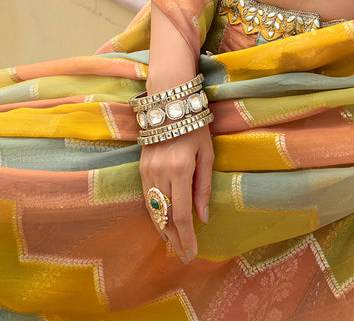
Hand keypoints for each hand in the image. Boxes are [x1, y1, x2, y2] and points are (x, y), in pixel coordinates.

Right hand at [139, 125, 213, 261]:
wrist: (169, 103)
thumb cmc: (195, 126)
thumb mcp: (207, 154)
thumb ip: (204, 187)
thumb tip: (203, 218)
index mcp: (180, 169)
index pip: (181, 214)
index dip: (186, 237)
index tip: (192, 252)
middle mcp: (161, 173)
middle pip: (165, 217)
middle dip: (174, 239)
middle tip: (183, 255)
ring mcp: (147, 171)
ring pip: (153, 210)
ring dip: (163, 230)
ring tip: (174, 244)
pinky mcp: (141, 168)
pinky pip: (147, 198)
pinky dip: (155, 214)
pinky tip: (162, 223)